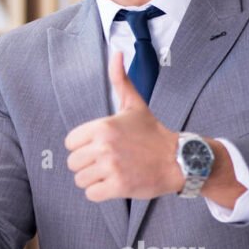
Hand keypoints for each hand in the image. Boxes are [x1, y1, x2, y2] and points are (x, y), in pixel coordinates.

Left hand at [65, 50, 183, 201]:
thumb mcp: (134, 105)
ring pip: (81, 180)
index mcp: (102, 126)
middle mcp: (104, 146)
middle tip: (106, 162)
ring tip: (111, 173)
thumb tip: (117, 53)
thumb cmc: (152, 133)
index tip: (99, 147)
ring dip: (93, 180)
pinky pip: (91, 194)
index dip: (82, 147)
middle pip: (73, 163)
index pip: (70, 143)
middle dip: (87, 165)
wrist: (179, 159)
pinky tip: (114, 185)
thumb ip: (120, 80)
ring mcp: (111, 168)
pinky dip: (100, 193)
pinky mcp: (118, 187)